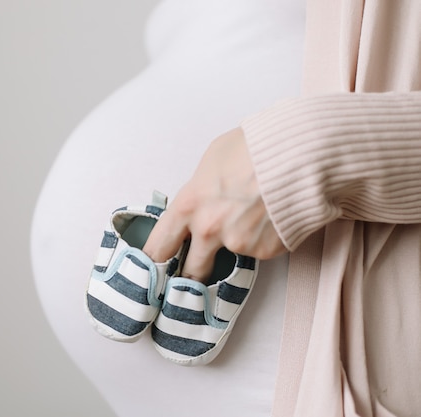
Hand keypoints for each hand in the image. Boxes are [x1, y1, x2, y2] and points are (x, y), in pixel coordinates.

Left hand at [143, 127, 286, 281]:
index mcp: (188, 206)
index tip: (155, 266)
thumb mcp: (212, 160)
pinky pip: (260, 249)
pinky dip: (264, 238)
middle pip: (191, 269)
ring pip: (231, 254)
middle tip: (194, 269)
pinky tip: (272, 215)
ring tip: (254, 212)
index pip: (159, 245)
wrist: (301, 153)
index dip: (155, 258)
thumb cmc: (255, 148)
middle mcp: (209, 230)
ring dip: (237, 241)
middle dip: (191, 271)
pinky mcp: (266, 251)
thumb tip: (202, 201)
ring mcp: (239, 244)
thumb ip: (199, 190)